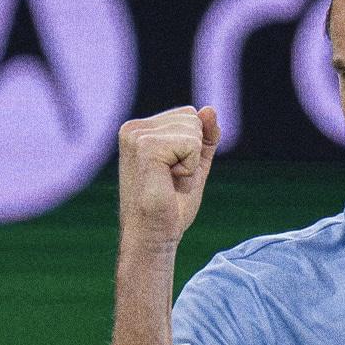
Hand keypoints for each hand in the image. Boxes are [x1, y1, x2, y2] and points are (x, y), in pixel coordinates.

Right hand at [118, 104, 220, 250]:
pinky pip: (191, 144)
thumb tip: (210, 109)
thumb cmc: (171, 207)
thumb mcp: (195, 166)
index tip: (175, 173)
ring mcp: (136, 135)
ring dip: (191, 162)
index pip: (189, 115)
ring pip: (193, 129)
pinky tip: (169, 182)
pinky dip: (190, 168)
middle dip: (194, 153)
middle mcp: (134, 127)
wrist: (153, 236)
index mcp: (140, 129)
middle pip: (192, 118)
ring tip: (169, 182)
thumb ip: (205, 138)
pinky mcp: (145, 146)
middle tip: (173, 180)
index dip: (195, 148)